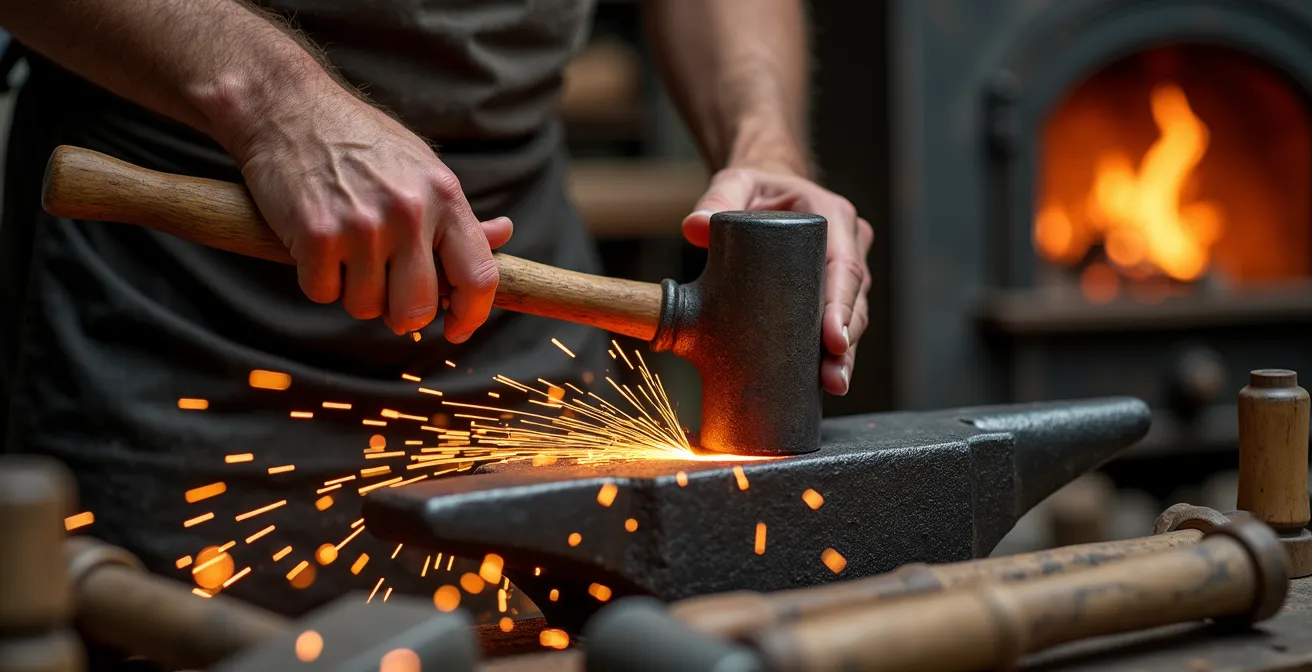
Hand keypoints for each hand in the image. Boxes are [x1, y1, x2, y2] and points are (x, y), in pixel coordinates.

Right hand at [234, 91, 511, 340]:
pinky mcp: (316, 236)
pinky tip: (316, 244)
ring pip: (366, 307)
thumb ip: (456, 213)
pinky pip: (323, 294)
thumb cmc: (361, 142)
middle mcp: (409, 212)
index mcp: (444, 196)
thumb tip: (502, 236)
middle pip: (418, 308)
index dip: (473, 316)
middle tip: (386, 290)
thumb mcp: (421, 168)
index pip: (479, 277)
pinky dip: (317, 280)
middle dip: (402, 314)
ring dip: (354, 292)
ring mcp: (362, 226)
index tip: (458, 328)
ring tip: (346, 251)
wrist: (288, 107)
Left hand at [682, 167, 872, 394]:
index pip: (844, 265)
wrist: (767, 190)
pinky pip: (837, 323)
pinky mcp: (831, 292)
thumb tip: (695, 228)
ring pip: (851, 317)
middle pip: (853, 299)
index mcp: (832, 215)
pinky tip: (824, 381)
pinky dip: (832, 352)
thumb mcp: (734, 183)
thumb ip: (716, 200)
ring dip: (844, 354)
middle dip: (845, 341)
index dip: (842, 305)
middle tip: (833, 376)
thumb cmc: (754, 187)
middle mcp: (848, 243)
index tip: (832, 338)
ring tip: (833, 384)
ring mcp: (843, 270)